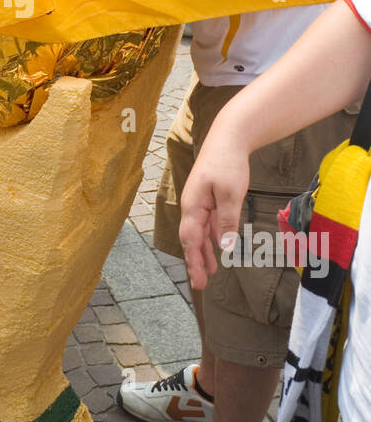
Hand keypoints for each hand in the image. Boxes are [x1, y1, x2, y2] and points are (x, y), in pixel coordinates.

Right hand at [178, 139, 248, 290]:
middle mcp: (192, 206)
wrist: (228, 137)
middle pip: (191, 239)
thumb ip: (226, 221)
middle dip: (195, 261)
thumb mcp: (231, 194)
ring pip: (199, 232)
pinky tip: (217, 245)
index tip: (198, 281)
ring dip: (204, 251)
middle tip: (200, 284)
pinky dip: (211, 236)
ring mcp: (199, 202)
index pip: (191, 240)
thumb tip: (224, 247)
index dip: (194, 261)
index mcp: (193, 206)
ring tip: (211, 270)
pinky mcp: (208, 197)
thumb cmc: (228, 163)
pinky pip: (207, 222)